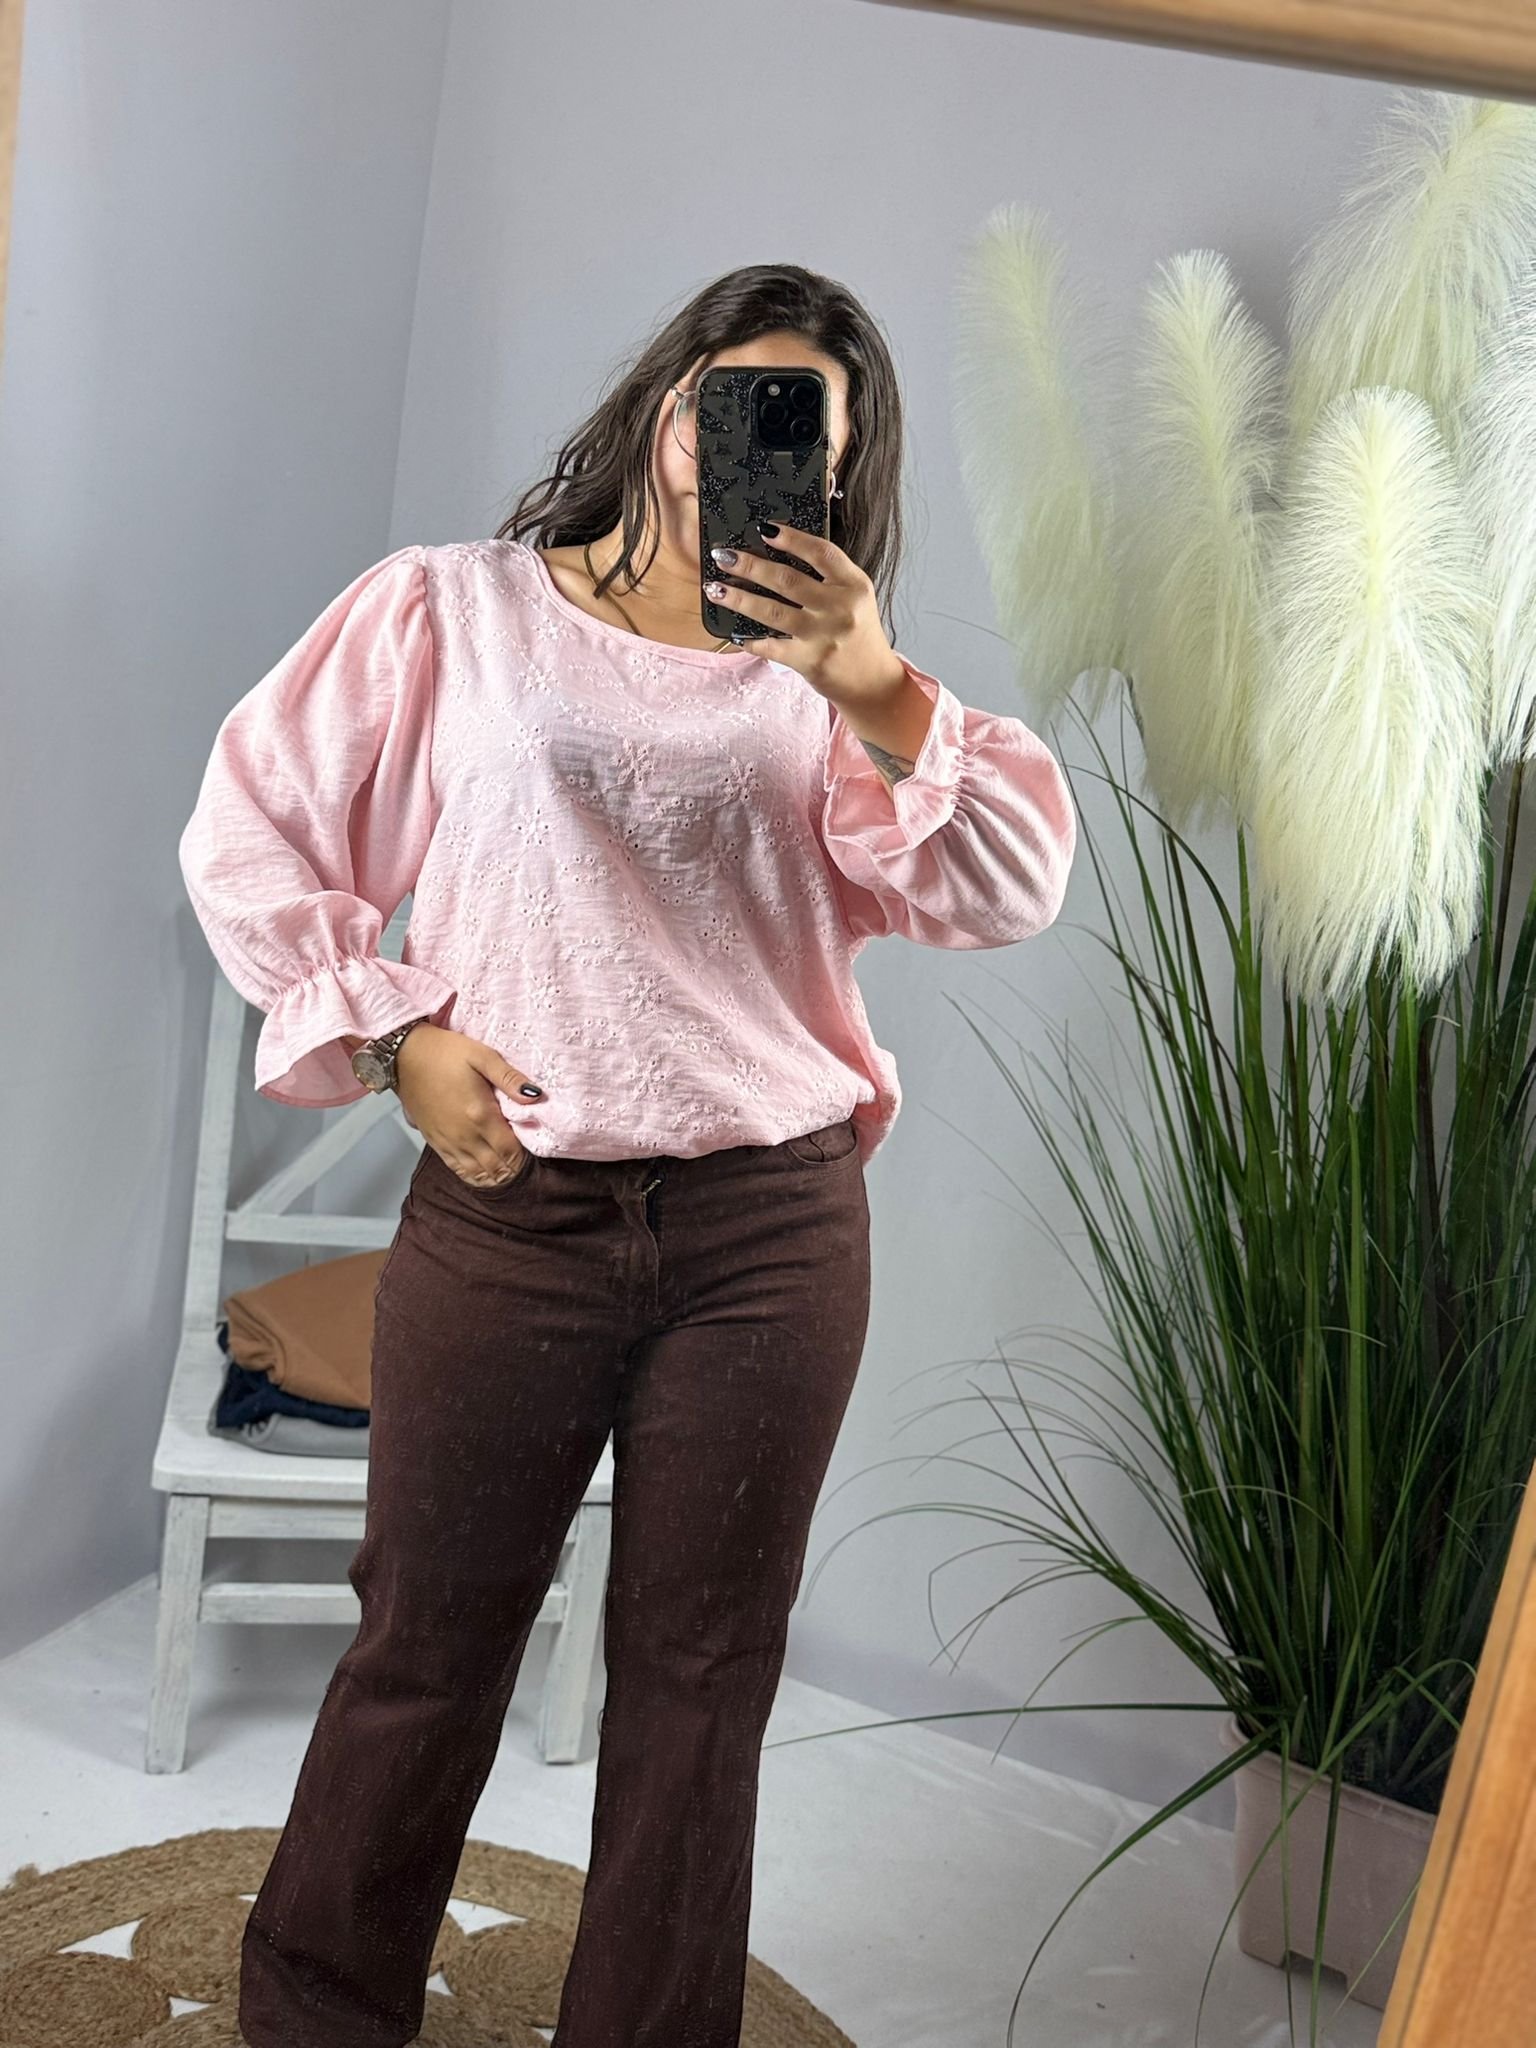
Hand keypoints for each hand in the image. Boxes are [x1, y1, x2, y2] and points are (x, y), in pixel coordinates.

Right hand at [393, 1025, 543, 1185]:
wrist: (405, 1055)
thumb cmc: (444, 1052)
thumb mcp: (482, 1056)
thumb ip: (509, 1078)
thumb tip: (536, 1095)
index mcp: (480, 1114)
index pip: (510, 1150)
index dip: (524, 1156)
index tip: (533, 1150)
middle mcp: (465, 1134)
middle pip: (496, 1167)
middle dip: (512, 1169)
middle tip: (524, 1164)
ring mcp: (448, 1141)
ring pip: (477, 1173)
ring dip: (495, 1177)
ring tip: (507, 1173)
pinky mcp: (434, 1141)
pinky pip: (456, 1168)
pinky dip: (473, 1176)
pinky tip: (483, 1175)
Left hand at [705, 523, 906, 709]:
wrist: (873, 682)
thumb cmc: (859, 635)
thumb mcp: (855, 597)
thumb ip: (829, 576)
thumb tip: (782, 552)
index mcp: (854, 585)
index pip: (821, 553)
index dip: (792, 539)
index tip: (764, 529)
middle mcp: (840, 607)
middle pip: (788, 580)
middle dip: (750, 565)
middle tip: (724, 556)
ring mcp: (823, 635)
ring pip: (772, 611)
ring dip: (739, 598)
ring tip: (715, 588)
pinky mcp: (809, 661)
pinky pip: (772, 647)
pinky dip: (751, 639)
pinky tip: (735, 633)